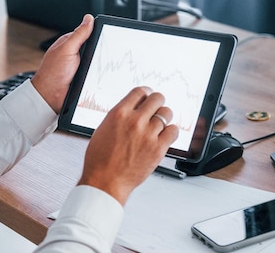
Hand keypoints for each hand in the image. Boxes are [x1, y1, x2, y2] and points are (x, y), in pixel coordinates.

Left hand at [31, 14, 93, 112]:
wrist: (51, 96)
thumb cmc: (53, 73)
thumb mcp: (67, 49)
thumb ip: (79, 34)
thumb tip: (89, 18)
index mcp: (71, 42)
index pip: (89, 33)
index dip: (99, 33)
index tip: (108, 35)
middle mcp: (77, 53)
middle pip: (96, 47)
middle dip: (101, 51)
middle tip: (100, 55)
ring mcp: (82, 66)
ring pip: (99, 61)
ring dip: (100, 65)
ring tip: (96, 68)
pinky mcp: (86, 77)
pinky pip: (97, 73)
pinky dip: (99, 74)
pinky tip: (98, 76)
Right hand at [78, 87, 178, 204]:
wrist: (105, 182)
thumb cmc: (100, 160)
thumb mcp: (103, 129)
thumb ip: (120, 116)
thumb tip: (132, 109)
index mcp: (119, 114)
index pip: (140, 91)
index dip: (146, 92)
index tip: (148, 96)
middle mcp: (135, 121)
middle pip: (157, 98)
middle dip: (157, 102)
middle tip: (156, 108)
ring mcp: (148, 134)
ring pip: (167, 113)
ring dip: (164, 117)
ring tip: (159, 124)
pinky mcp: (158, 148)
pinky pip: (173, 131)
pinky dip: (171, 131)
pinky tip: (164, 135)